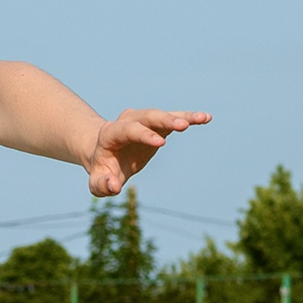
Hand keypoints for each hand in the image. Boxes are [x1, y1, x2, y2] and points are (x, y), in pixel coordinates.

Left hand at [85, 109, 210, 196]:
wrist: (105, 154)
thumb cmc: (102, 169)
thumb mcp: (97, 181)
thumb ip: (102, 185)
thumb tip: (114, 186)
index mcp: (111, 134)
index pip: (128, 130)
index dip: (143, 135)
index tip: (161, 144)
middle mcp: (128, 121)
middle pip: (147, 117)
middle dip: (165, 120)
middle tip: (183, 126)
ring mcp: (144, 121)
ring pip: (163, 116)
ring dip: (183, 117)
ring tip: (203, 118)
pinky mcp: (157, 126)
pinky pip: (174, 119)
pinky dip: (189, 118)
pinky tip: (206, 118)